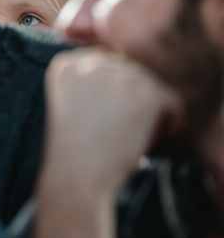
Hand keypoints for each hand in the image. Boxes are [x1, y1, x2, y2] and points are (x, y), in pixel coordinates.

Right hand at [41, 50, 183, 196]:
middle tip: (120, 130)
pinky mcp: (147, 93)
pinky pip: (171, 102)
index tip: (103, 118)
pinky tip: (148, 141)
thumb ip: (90, 85)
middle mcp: (92, 62)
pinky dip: (168, 123)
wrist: (78, 175)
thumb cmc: (73, 152)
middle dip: (131, 99)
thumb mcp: (68, 107)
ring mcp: (121, 74)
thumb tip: (127, 80)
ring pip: (152, 86)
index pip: (103, 65)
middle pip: (129, 72)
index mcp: (66, 65)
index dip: (109, 94)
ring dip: (149, 111)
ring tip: (131, 137)